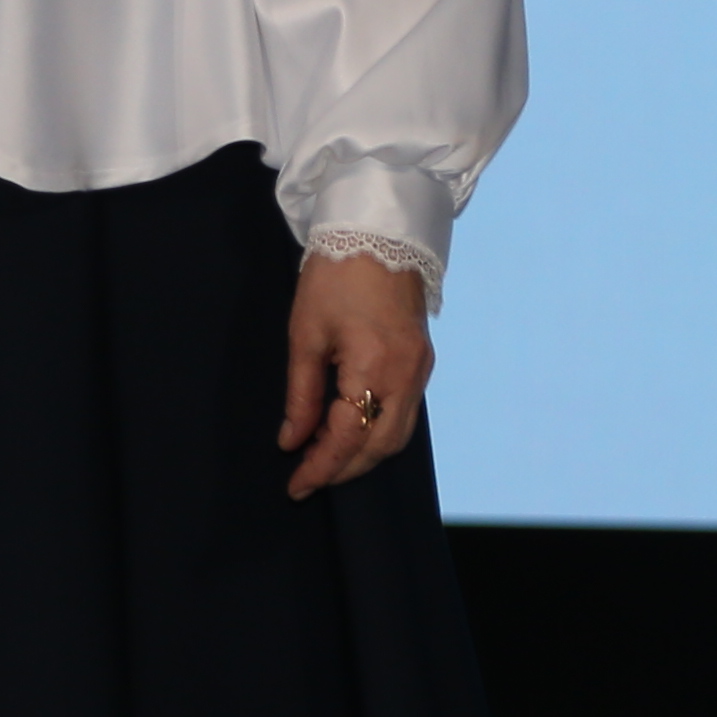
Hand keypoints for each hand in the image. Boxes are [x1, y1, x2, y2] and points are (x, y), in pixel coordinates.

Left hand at [279, 250, 433, 497]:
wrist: (379, 230)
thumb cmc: (334, 275)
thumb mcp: (305, 333)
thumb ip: (301, 394)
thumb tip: (292, 440)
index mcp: (374, 368)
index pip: (347, 438)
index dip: (320, 467)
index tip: (295, 486)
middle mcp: (406, 377)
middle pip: (380, 447)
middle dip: (344, 469)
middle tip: (308, 477)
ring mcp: (420, 370)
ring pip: (397, 435)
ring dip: (364, 454)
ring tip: (325, 457)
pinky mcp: (423, 360)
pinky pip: (405, 414)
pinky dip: (379, 431)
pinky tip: (352, 428)